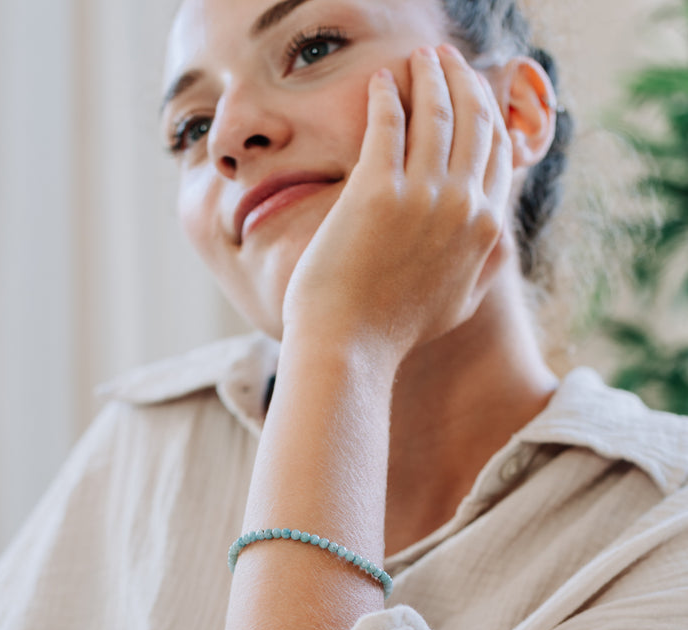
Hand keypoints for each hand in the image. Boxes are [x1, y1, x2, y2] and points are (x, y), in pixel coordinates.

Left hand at [281, 44, 513, 373]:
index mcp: (486, 229)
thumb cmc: (396, 332)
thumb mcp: (459, 305)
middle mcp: (463, 206)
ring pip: (436, 111)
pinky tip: (380, 83)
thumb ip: (484, 266)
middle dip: (463, 80)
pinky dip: (387, 95)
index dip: (488, 112)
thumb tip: (500, 240)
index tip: (472, 93)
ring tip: (418, 61)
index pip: (499, 151)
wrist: (350, 347)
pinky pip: (388, 122)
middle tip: (445, 61)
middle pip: (475, 120)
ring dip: (429, 76)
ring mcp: (421, 196)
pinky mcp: (376, 190)